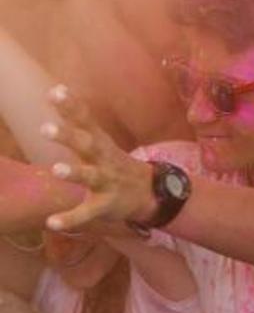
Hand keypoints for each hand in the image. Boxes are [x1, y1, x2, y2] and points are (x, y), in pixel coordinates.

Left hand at [41, 88, 156, 230]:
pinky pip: (87, 213)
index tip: (55, 92)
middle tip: (45, 128)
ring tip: (57, 169)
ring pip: (90, 176)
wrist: (150, 193)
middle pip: (87, 145)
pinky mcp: (106, 205)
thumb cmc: (115, 164)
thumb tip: (57, 89)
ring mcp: (107, 182)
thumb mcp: (101, 142)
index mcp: (100, 144)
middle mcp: (104, 160)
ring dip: (74, 173)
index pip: (86, 121)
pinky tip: (52, 223)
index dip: (71, 107)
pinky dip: (71, 218)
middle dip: (68, 137)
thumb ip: (78, 122)